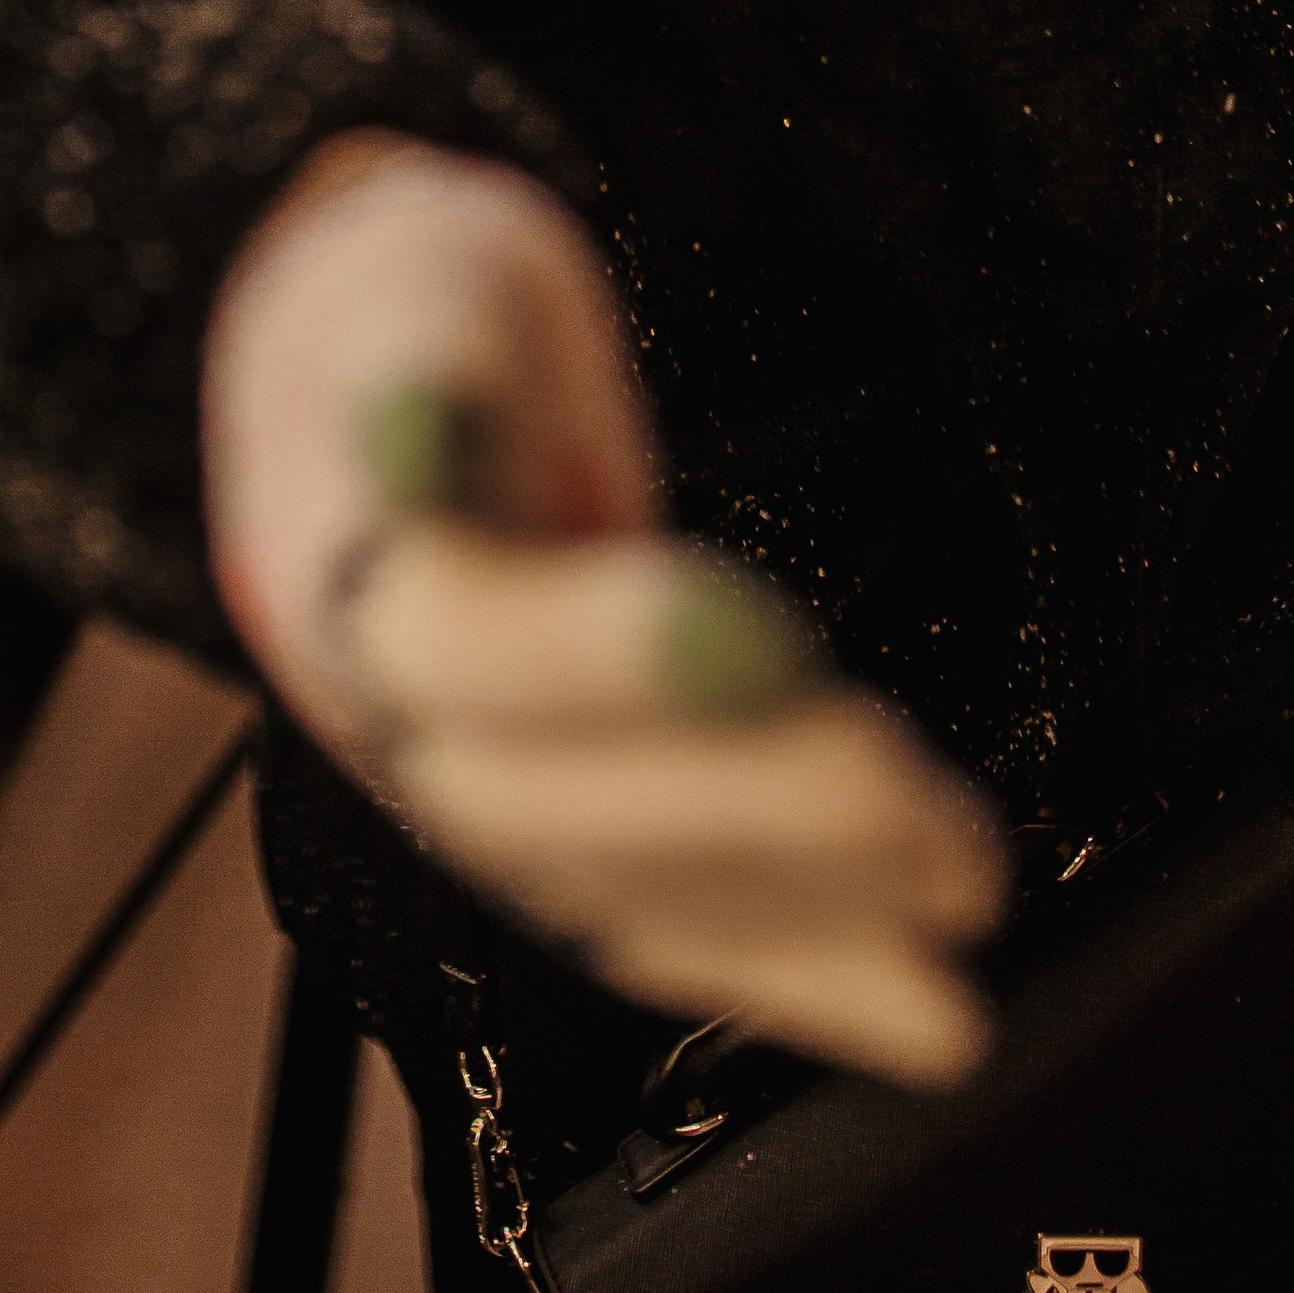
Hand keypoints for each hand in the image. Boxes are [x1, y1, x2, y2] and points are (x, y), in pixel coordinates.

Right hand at [202, 139, 1004, 1089]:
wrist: (367, 373)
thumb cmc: (411, 308)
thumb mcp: (413, 281)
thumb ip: (420, 354)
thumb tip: (416, 416)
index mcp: (331, 563)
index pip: (454, 634)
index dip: (590, 650)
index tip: (748, 625)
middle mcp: (387, 713)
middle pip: (546, 801)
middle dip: (738, 803)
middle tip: (903, 789)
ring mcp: (470, 789)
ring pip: (618, 888)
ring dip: (799, 904)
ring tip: (962, 881)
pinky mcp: (557, 831)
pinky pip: (665, 922)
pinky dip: (797, 966)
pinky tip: (921, 1012)